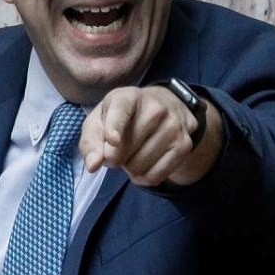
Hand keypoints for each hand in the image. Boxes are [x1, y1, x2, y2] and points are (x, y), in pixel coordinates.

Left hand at [80, 85, 221, 186]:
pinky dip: (144, 178)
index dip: (114, 128)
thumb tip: (93, 165)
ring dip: (130, 167)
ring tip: (134, 152)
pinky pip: (154, 177)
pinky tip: (145, 164)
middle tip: (119, 148)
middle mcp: (155, 108)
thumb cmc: (124, 117)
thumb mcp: (101, 120)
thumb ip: (91, 142)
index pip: (121, 111)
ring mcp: (172, 126)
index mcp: (128, 97)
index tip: (112, 140)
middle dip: (114, 157)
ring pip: (138, 167)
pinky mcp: (184, 145)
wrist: (167, 106)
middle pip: (123, 151)